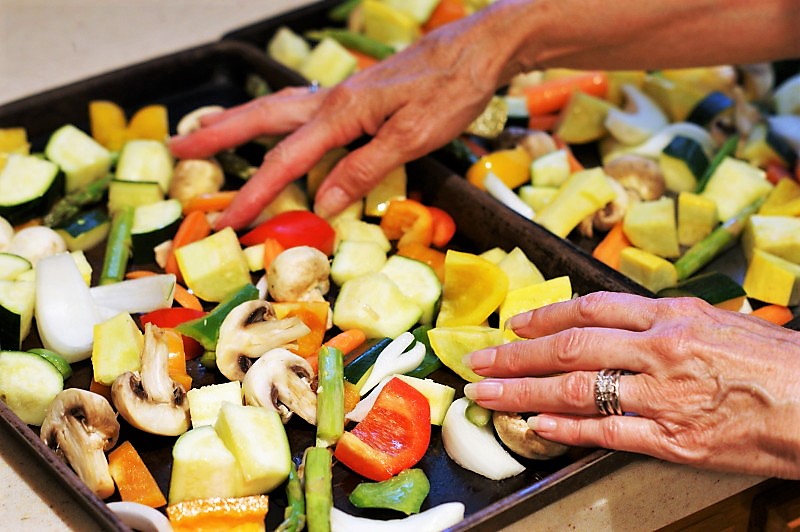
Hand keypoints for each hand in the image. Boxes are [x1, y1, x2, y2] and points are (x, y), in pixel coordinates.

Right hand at [169, 5, 523, 229]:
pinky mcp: (358, 96)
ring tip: (210, 134)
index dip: (256, 192)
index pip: (287, 159)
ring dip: (241, 122)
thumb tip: (321, 202)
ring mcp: (344, 94)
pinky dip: (277, 121)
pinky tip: (280, 131)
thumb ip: (364, 169)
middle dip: (218, 133)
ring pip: (279, 108)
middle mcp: (333, 99)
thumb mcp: (412, 138)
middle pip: (262, 117)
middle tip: (177, 145)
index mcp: (342, 112)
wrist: (478, 49)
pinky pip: (303, 109)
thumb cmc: (452, 90)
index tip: (231, 218)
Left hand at [463, 291, 799, 479]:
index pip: (590, 309)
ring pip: (574, 390)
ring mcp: (663, 396)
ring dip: (522, 391)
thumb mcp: (721, 322)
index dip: (545, 316)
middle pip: (568, 348)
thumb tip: (622, 323)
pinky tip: (534, 427)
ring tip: (486, 394)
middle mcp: (659, 350)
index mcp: (672, 315)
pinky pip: (605, 432)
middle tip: (477, 360)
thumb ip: (667, 321)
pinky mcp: (672, 440)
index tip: (513, 322)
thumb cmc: (779, 362)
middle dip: (514, 354)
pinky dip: (565, 429)